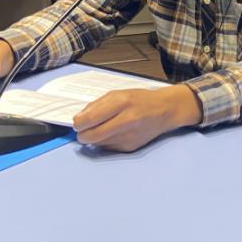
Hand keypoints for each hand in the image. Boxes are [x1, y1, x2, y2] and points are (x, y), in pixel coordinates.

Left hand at [73, 85, 202, 151]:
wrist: (165, 110)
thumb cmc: (141, 100)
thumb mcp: (118, 94)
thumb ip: (97, 105)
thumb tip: (79, 119)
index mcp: (122, 102)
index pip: (90, 119)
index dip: (79, 124)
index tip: (77, 123)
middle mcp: (126, 120)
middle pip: (92, 136)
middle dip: (82, 135)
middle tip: (83, 131)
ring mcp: (129, 136)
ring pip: (98, 144)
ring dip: (94, 138)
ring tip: (101, 129)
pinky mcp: (131, 147)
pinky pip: (108, 147)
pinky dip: (106, 142)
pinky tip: (114, 133)